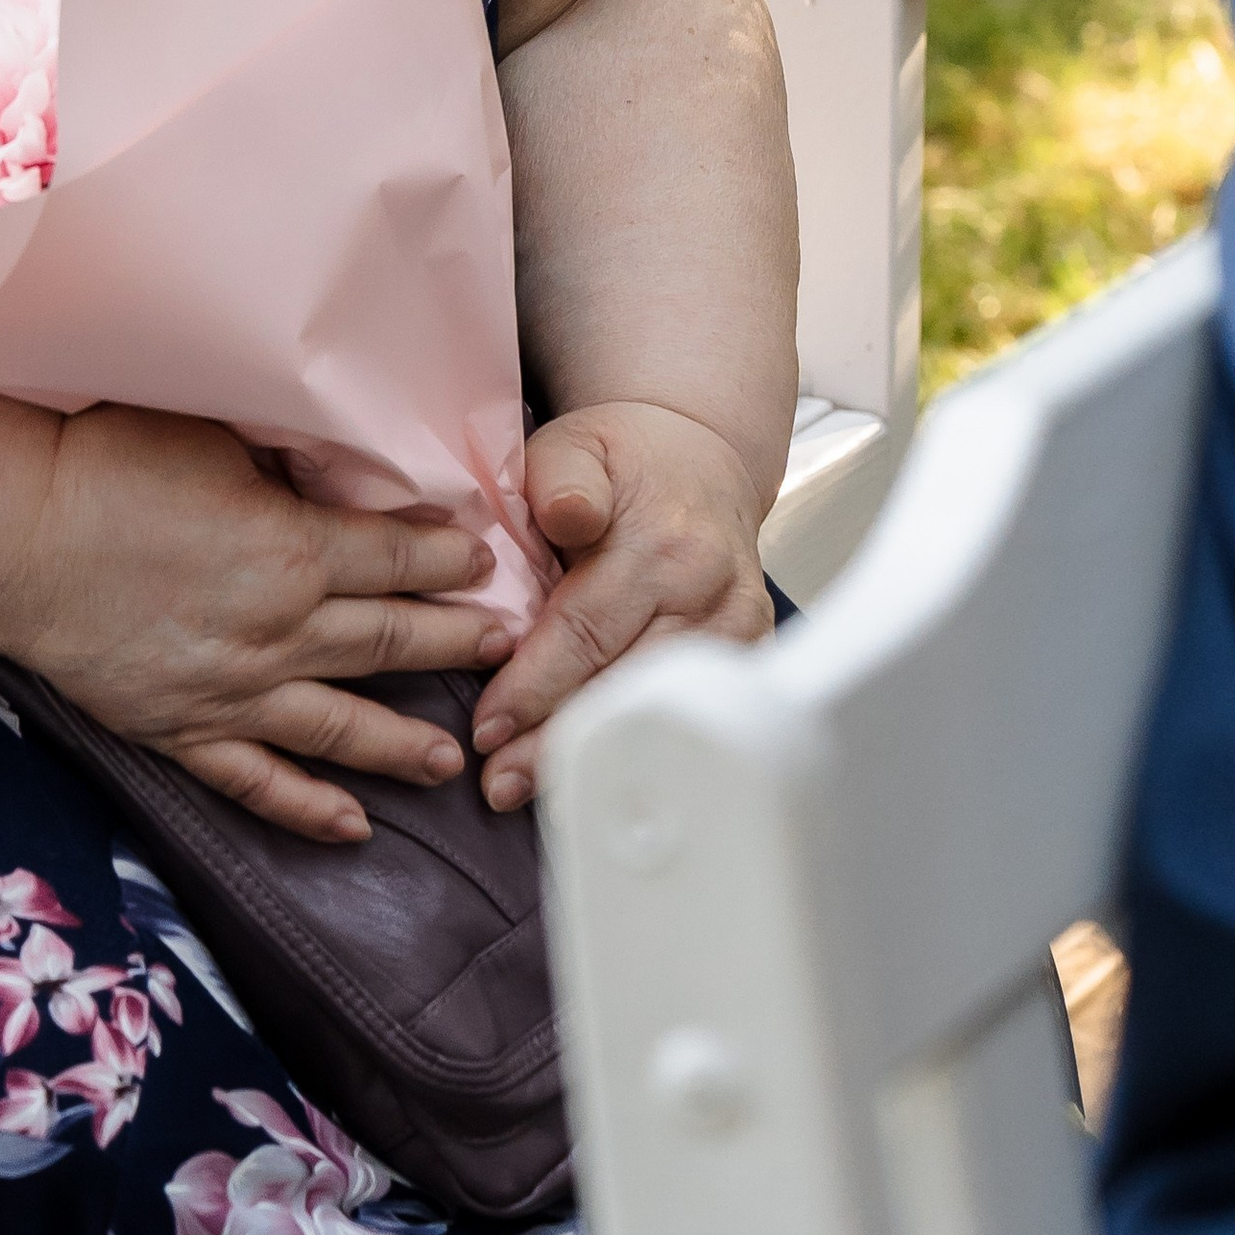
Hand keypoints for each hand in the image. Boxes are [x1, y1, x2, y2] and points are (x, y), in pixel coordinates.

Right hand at [8, 403, 504, 843]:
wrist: (16, 540)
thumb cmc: (105, 470)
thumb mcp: (214, 439)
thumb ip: (284, 465)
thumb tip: (334, 472)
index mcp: (294, 550)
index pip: (399, 561)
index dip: (449, 561)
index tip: (484, 562)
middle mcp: (281, 630)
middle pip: (391, 641)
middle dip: (454, 642)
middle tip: (505, 650)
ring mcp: (236, 692)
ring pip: (344, 726)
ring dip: (406, 743)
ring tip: (454, 756)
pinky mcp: (186, 730)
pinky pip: (260, 782)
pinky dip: (308, 809)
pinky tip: (353, 828)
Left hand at [464, 401, 773, 811]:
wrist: (700, 460)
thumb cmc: (625, 461)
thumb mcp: (577, 445)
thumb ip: (562, 477)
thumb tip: (569, 515)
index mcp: (663, 541)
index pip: (587, 629)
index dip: (533, 685)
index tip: (486, 728)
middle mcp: (710, 591)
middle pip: (624, 684)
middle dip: (554, 740)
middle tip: (497, 783)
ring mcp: (738, 628)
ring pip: (659, 710)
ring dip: (593, 755)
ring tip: (530, 789)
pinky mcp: (748, 653)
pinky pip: (691, 713)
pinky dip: (641, 746)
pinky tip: (596, 772)